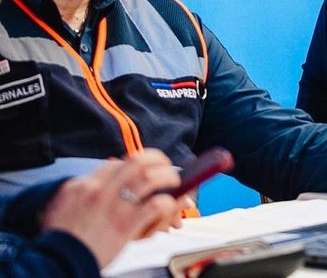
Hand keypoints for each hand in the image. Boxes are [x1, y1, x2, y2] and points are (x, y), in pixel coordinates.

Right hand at [41, 149, 185, 267]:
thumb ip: (81, 193)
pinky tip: (169, 206)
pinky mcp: (126, 225)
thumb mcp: (60, 208)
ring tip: (174, 182)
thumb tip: (97, 181)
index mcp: (82, 186)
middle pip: (137, 162)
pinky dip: (168, 204)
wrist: (55, 263)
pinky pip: (156, 205)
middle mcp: (99, 191)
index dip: (134, 163)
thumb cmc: (61, 240)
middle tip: (165, 166)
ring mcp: (114, 207)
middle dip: (157, 159)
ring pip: (151, 178)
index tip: (143, 169)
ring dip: (168, 177)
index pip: (115, 164)